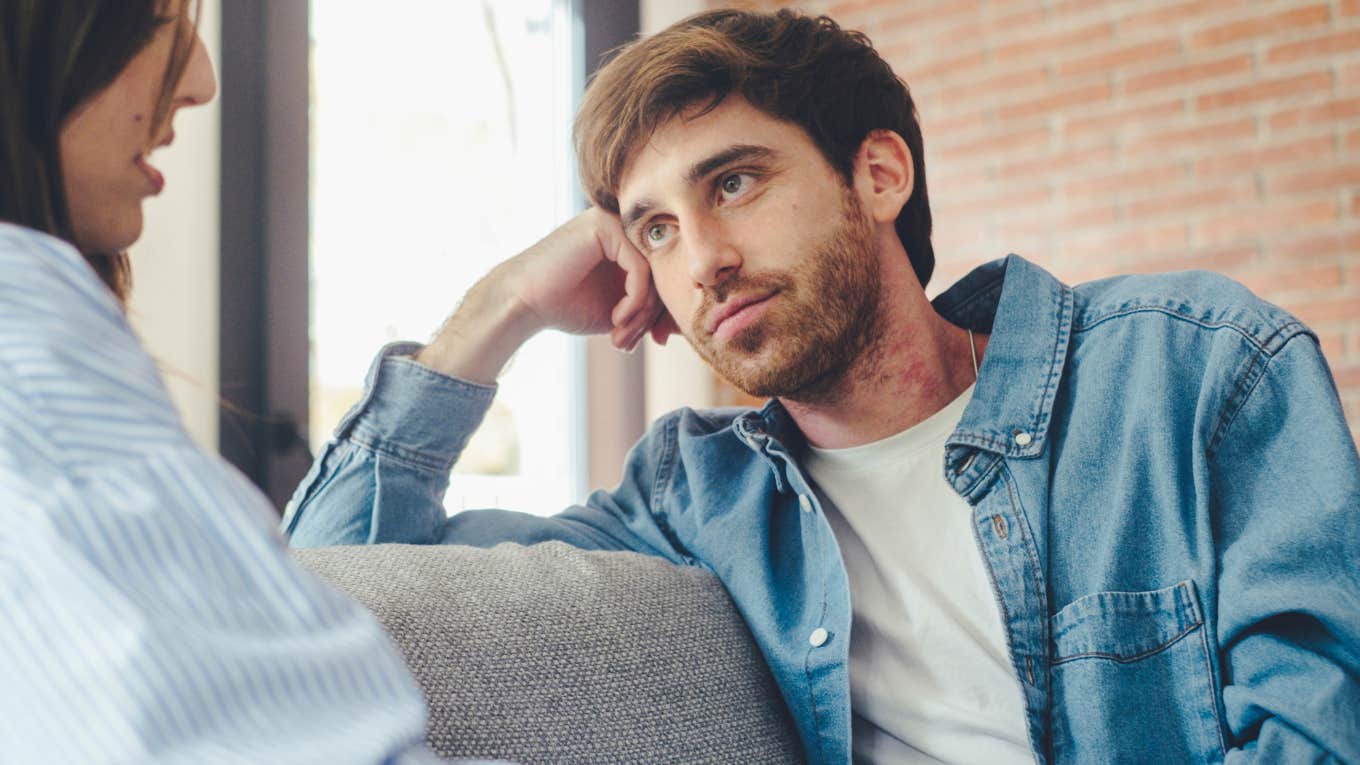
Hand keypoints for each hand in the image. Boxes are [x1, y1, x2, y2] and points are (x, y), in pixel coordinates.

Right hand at [495, 207, 666, 350]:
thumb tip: (684, 324)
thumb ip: (651, 309)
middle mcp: (624, 226)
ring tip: (621, 335)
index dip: (663, 312)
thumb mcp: (620, 311)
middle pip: (663, 273)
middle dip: (652, 316)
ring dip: (642, 314)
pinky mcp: (605, 226)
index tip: (655, 341)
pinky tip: (616, 319)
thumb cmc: (566, 306)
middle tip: (631, 341)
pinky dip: (634, 301)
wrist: (523, 303)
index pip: (664, 274)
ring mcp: (614, 221)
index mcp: (628, 242)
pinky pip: (641, 269)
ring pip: (654, 273)